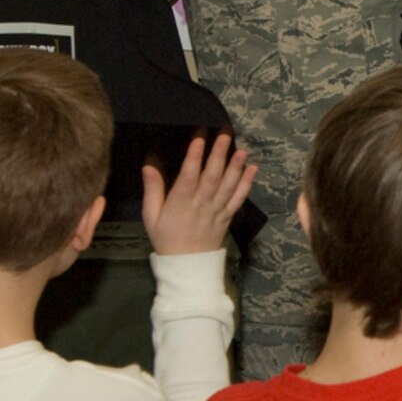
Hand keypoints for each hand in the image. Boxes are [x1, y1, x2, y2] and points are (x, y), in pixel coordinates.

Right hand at [142, 133, 257, 256]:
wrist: (188, 264)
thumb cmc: (166, 237)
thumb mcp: (151, 216)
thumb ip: (152, 190)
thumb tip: (148, 165)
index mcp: (179, 204)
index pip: (188, 177)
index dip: (194, 158)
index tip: (199, 139)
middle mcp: (201, 205)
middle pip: (211, 177)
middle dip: (218, 155)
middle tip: (225, 135)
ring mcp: (216, 211)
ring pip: (227, 186)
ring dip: (236, 167)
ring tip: (242, 150)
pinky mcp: (227, 216)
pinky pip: (238, 199)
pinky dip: (247, 184)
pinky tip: (252, 169)